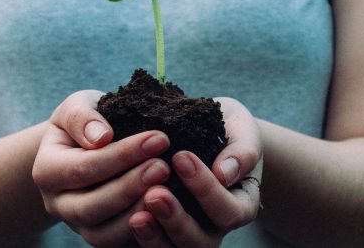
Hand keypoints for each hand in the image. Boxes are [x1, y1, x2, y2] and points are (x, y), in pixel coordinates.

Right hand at [32, 90, 171, 246]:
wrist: (84, 147)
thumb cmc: (85, 123)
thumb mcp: (77, 107)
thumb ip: (82, 117)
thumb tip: (101, 136)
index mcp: (47, 171)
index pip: (84, 167)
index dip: (122, 155)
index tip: (159, 138)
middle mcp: (58, 204)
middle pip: (90, 207)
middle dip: (130, 188)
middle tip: (164, 167)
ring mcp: (78, 226)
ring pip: (103, 235)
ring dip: (137, 215)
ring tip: (168, 191)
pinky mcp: (101, 236)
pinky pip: (120, 246)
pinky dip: (143, 235)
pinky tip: (167, 214)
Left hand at [128, 97, 262, 246]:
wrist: (203, 130)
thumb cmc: (226, 128)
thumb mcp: (241, 129)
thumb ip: (242, 150)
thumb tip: (224, 173)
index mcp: (239, 205)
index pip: (229, 211)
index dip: (206, 190)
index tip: (181, 157)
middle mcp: (213, 228)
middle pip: (199, 242)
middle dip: (176, 220)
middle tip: (154, 194)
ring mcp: (185, 235)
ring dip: (153, 237)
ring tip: (136, 216)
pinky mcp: (159, 233)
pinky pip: (148, 247)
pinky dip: (134, 240)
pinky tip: (121, 220)